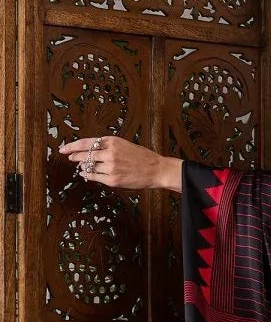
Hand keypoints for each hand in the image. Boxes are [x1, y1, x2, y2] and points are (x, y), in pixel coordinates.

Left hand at [57, 135, 181, 191]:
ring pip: (90, 166)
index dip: (72, 146)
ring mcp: (111, 167)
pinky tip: (86, 174)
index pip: (86, 143)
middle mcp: (110, 153)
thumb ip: (107, 146)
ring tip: (81, 166)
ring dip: (83, 166)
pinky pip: (95, 177)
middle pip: (85, 155)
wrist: (156, 169)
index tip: (64, 149)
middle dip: (74, 156)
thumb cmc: (142, 157)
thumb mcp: (123, 144)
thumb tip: (89, 151)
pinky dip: (88, 175)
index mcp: (112, 141)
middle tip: (69, 157)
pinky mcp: (113, 180)